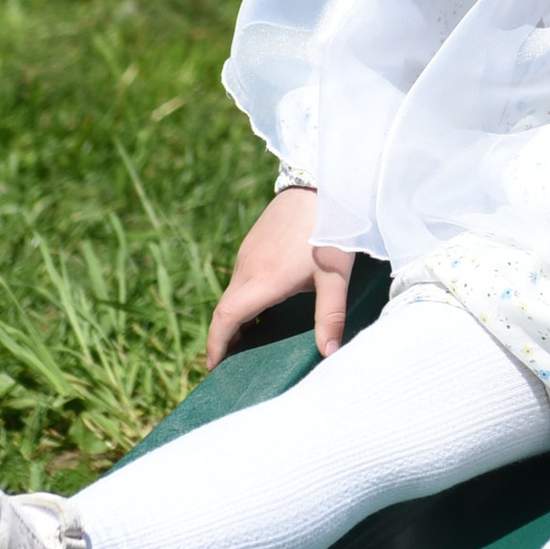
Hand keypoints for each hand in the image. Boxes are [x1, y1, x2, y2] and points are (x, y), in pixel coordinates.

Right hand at [204, 184, 358, 368]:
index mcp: (263, 280)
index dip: (216, 345)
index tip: (214, 367)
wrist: (322, 181)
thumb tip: (328, 354)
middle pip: (225, 310)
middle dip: (223, 338)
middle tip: (231, 363)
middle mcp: (247, 267)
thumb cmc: (331, 230)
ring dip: (234, 318)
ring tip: (247, 341)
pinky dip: (242, 300)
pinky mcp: (254, 242)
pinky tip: (261, 308)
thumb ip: (331, 316)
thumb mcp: (336, 277)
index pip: (226, 319)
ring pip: (232, 293)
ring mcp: (248, 253)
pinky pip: (240, 278)